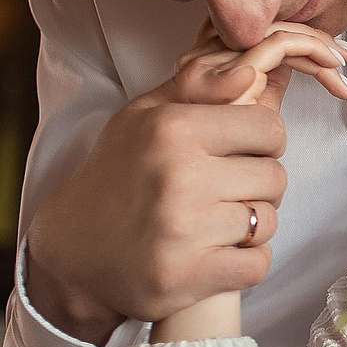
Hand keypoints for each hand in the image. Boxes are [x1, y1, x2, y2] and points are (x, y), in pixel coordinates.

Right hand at [21, 23, 346, 342]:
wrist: (71, 256)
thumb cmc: (115, 177)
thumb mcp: (143, 117)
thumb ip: (198, 88)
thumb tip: (253, 71)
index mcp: (172, 130)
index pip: (269, 128)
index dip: (263, 142)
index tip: (241, 153)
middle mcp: (179, 177)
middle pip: (275, 177)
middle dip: (258, 186)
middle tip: (226, 192)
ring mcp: (186, 230)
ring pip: (268, 222)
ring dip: (251, 226)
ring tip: (216, 222)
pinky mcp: (191, 276)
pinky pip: (258, 264)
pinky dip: (245, 261)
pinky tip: (216, 252)